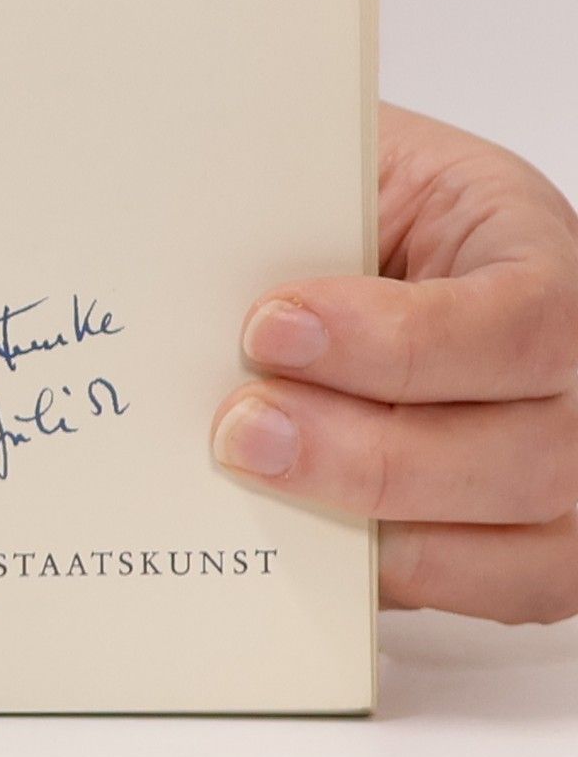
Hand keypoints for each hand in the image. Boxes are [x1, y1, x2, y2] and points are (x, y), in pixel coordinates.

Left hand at [212, 102, 577, 622]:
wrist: (353, 225)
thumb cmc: (352, 195)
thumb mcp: (341, 167)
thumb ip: (304, 211)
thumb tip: (213, 265)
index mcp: (543, 253)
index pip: (523, 321)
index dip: (401, 341)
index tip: (270, 327)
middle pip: (531, 452)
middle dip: (370, 454)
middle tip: (243, 427)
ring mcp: (568, 465)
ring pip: (527, 543)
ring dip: (379, 522)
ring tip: (258, 479)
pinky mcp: (533, 539)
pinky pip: (500, 588)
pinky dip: (401, 576)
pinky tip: (305, 540)